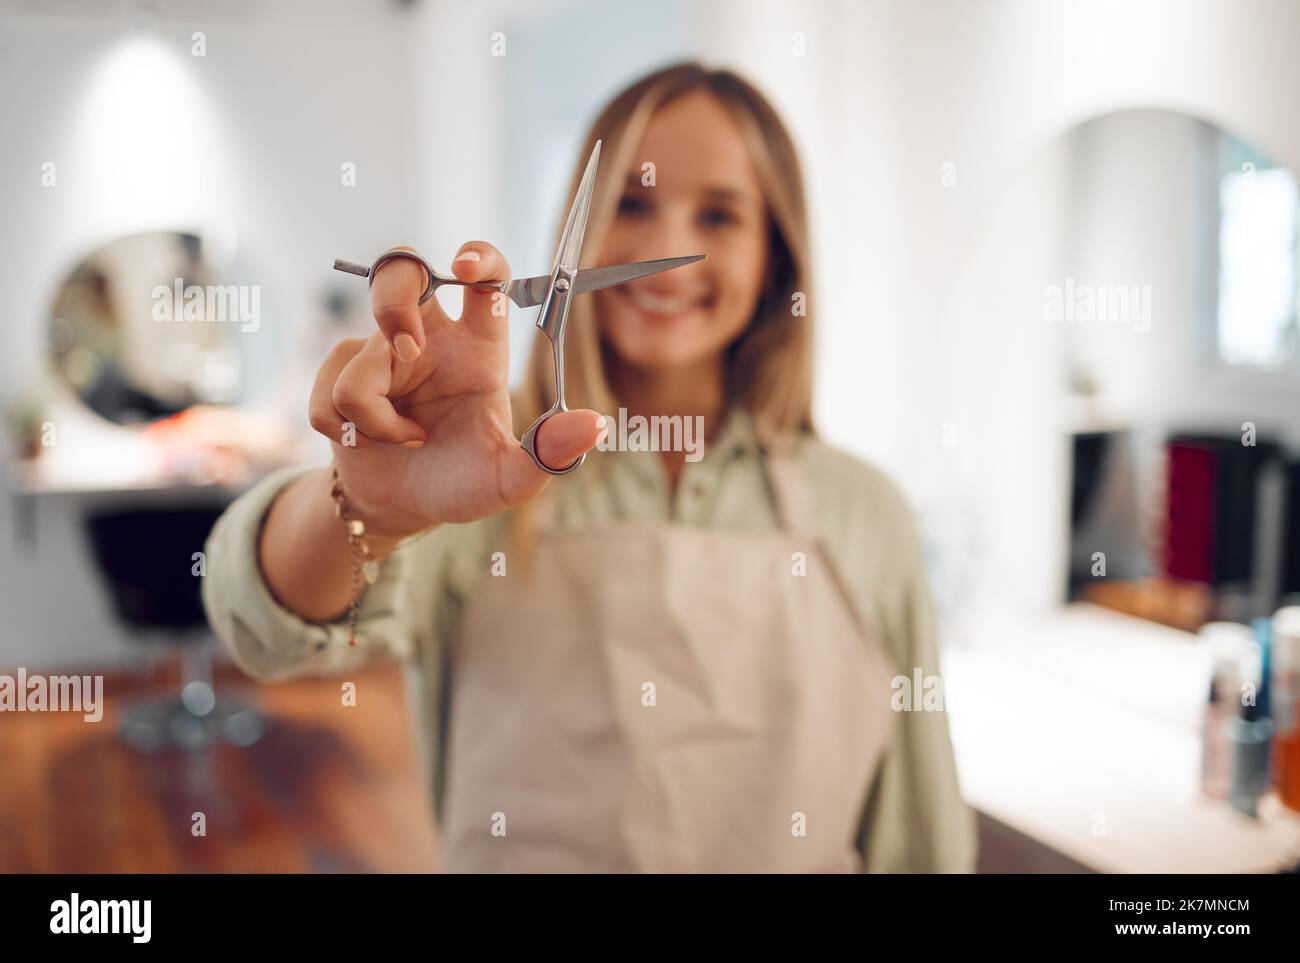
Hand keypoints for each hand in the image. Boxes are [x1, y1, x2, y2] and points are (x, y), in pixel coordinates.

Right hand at [308, 242, 604, 537]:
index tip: (467, 265)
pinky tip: (372, 443)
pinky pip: (330, 396)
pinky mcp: (339, 373)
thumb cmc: (460, 482)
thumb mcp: (510, 477)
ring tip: (406, 439)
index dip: (478, 257)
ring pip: (358, 357)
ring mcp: (379, 352)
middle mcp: (429, 339)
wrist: (403, 508)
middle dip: (394, 299)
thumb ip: (549, 453)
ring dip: (376, 414)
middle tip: (408, 348)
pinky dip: (352, 432)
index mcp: (478, 346)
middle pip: (401, 271)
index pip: (483, 277)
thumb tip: (596, 426)